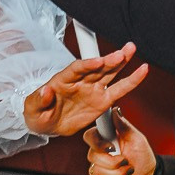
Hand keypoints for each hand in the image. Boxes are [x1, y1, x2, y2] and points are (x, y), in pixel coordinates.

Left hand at [22, 41, 148, 137]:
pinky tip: (142, 70)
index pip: (76, 69)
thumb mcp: (32, 109)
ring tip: (131, 50)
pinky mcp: (102, 99)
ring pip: (109, 72)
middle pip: (96, 67)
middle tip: (121, 53)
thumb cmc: (38, 113)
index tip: (97, 61)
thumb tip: (46, 90)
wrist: (48, 124)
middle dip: (108, 60)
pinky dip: (131, 81)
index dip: (87, 64)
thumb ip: (39, 99)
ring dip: (120, 62)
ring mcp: (93, 88)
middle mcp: (80, 80)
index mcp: (63, 79)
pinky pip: (119, 89)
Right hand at [85, 113, 155, 174]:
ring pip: (98, 172)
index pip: (89, 136)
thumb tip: (115, 110)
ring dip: (118, 174)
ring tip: (129, 171)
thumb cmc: (143, 156)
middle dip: (114, 163)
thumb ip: (124, 125)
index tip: (111, 148)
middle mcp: (98, 151)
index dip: (98, 144)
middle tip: (126, 162)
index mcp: (105, 138)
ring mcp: (97, 166)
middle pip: (93, 157)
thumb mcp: (137, 139)